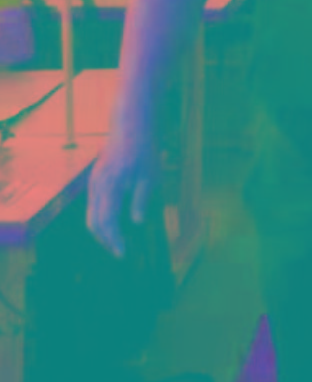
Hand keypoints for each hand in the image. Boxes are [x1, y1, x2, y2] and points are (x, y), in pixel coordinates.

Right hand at [87, 136, 159, 259]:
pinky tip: (114, 224)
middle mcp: (97, 187)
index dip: (114, 240)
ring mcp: (94, 183)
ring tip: (118, 242)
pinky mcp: (95, 180)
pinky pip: (93, 206)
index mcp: (110, 186)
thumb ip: (142, 199)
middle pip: (93, 223)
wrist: (132, 128)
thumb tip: (137, 223)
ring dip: (102, 232)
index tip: (123, 253)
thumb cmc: (144, 152)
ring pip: (91, 215)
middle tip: (120, 252)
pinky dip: (101, 219)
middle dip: (105, 241)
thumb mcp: (150, 176)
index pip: (107, 221)